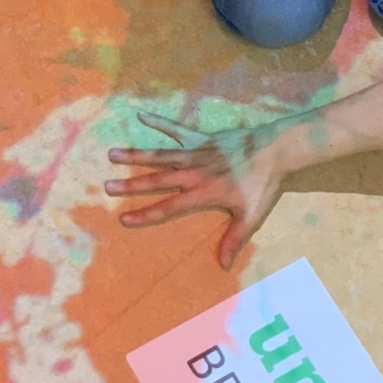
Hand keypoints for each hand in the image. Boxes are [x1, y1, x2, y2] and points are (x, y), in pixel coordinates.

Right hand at [104, 112, 289, 267]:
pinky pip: (177, 129)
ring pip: (161, 154)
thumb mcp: (251, 216)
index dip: (145, 214)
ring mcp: (196, 152)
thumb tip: (223, 266)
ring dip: (136, 155)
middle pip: (157, 179)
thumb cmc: (263, 185)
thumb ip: (234, 240)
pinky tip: (141, 115)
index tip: (124, 219)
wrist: (275, 150)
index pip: (168, 207)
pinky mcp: (203, 137)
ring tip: (112, 153)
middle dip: (131, 185)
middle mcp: (194, 172)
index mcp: (203, 193)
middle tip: (107, 186)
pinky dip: (159, 122)